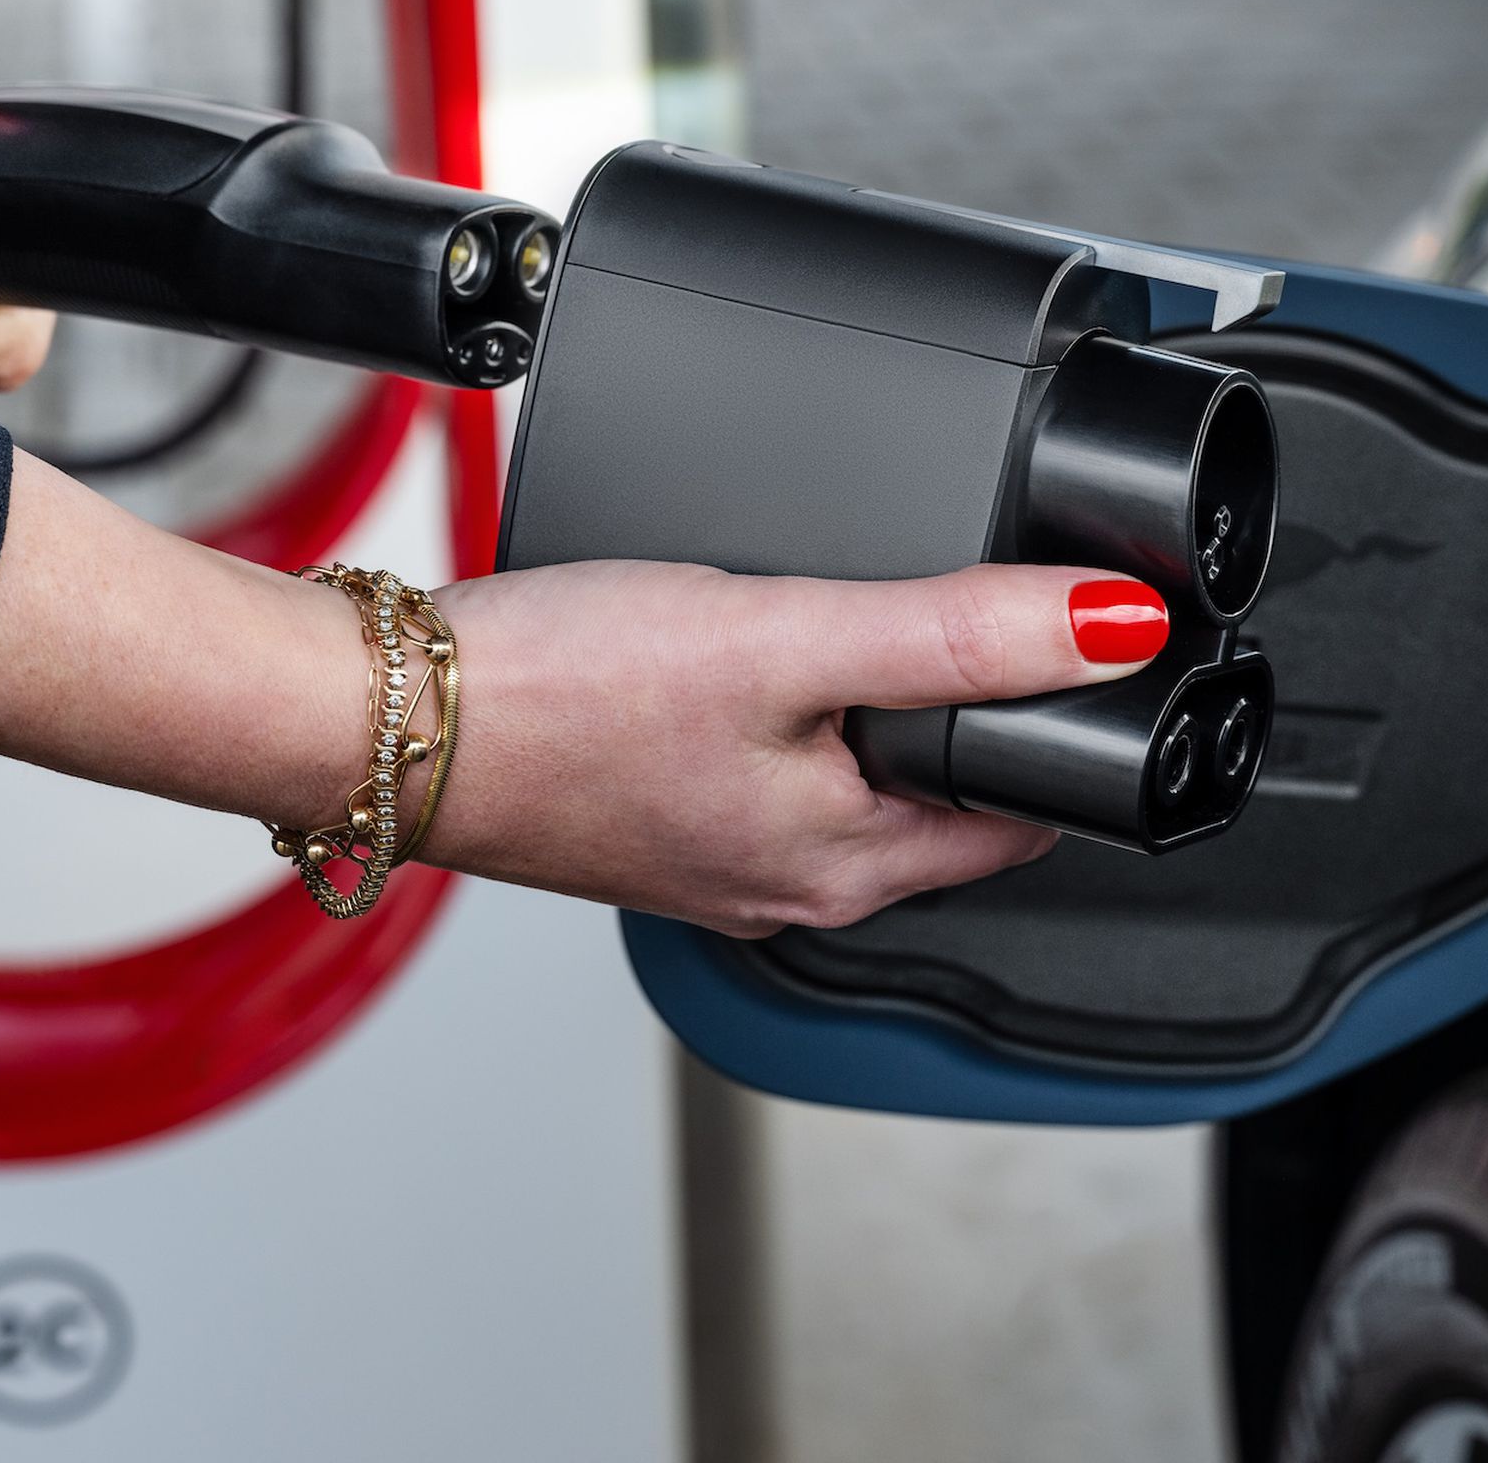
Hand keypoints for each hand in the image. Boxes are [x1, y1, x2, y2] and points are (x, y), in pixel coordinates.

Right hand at [422, 560, 1166, 935]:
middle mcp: (786, 885)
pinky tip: (741, 653)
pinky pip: (763, 773)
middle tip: (968, 602)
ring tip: (852, 614)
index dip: (1066, 723)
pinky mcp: (651, 822)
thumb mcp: (782, 636)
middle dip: (966, 710)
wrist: (379, 719)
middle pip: (939, 801)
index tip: (1078, 640)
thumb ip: (953, 631)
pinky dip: (780, 714)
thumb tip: (1108, 625)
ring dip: (869, 709)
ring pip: (847, 784)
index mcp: (843, 867)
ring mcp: (714, 858)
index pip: (1024, 815)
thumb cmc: (552, 699)